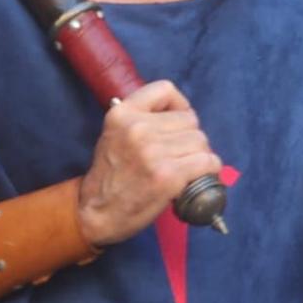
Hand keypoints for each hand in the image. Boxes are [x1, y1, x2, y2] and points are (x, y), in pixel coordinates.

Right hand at [76, 80, 222, 246]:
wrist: (94, 214)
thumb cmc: (111, 175)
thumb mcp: (115, 134)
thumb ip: (144, 119)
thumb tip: (184, 114)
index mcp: (121, 114)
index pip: (165, 89)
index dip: (178, 105)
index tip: (176, 123)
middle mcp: (137, 129)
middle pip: (190, 120)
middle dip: (189, 138)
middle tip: (177, 156)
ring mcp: (153, 152)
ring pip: (200, 141)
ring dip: (199, 155)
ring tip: (183, 168)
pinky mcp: (168, 175)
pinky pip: (207, 162)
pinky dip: (209, 170)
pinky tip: (196, 178)